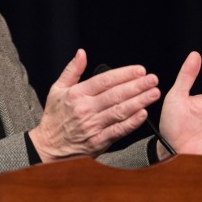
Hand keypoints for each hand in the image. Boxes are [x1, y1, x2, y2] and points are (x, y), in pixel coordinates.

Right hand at [29, 49, 160, 160]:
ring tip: (153, 93)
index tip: (139, 70)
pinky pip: (118, 130)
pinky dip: (132, 122)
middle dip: (137, 86)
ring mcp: (92, 126)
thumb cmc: (54, 118)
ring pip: (120, 111)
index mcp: (76, 94)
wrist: (48, 147)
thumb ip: (72, 71)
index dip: (124, 74)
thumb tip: (81, 53)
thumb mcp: (57, 90)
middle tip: (152, 79)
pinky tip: (143, 114)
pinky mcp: (98, 142)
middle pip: (116, 95)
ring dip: (139, 101)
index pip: (104, 81)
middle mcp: (85, 109)